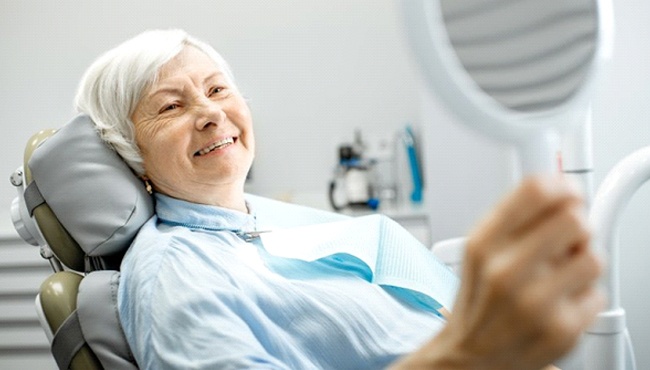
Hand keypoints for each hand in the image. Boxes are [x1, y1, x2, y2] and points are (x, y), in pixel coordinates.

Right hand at [391, 176, 604, 369]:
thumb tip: (559, 185)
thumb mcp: (479, 249)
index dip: (561, 186)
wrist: (471, 355)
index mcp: (483, 245)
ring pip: (593, 257)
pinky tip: (561, 301)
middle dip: (575, 226)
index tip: (567, 193)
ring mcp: (535, 303)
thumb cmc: (480, 299)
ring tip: (563, 273)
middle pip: (573, 219)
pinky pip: (598, 293)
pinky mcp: (562, 331)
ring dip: (583, 262)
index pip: (536, 191)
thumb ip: (515, 215)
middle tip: (566, 238)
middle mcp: (505, 272)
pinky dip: (585, 296)